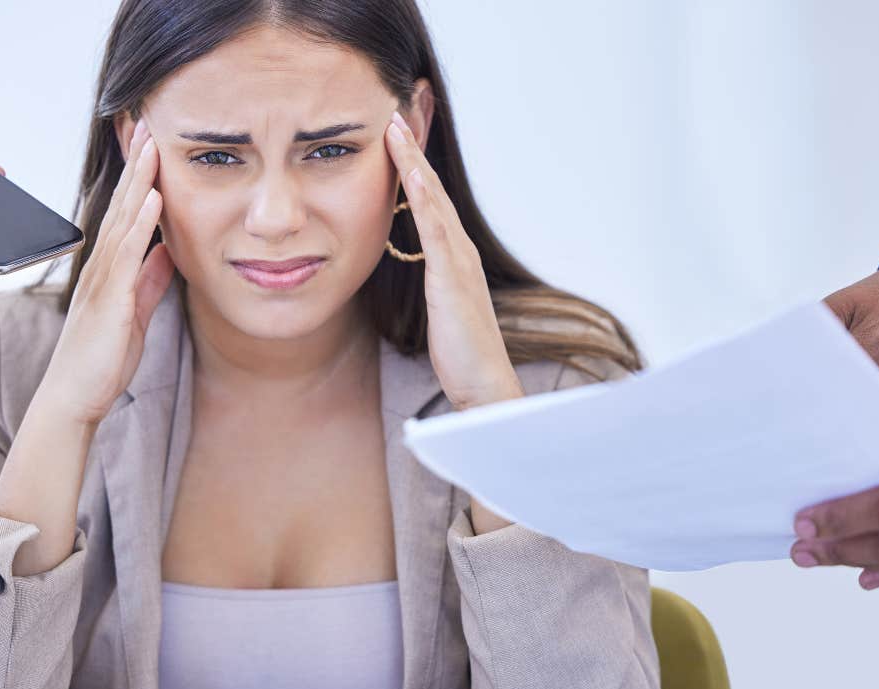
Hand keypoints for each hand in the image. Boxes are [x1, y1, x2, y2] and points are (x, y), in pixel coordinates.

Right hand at [44, 117, 174, 424]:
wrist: (74, 398)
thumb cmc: (101, 360)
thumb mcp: (134, 311)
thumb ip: (149, 280)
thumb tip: (167, 252)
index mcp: (109, 269)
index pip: (126, 214)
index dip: (140, 178)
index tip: (152, 145)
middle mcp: (101, 267)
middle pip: (122, 205)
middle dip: (136, 165)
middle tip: (148, 124)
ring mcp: (102, 280)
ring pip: (123, 219)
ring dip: (139, 181)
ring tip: (152, 145)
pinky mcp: (109, 299)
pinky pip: (125, 254)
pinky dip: (141, 223)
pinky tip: (153, 198)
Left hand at [382, 110, 523, 410]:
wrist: (484, 386)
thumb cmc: (462, 355)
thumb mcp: (440, 312)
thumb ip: (432, 287)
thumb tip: (421, 275)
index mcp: (453, 259)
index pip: (430, 204)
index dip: (412, 169)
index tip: (394, 137)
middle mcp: (460, 252)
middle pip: (433, 191)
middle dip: (414, 151)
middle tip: (396, 112)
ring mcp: (459, 262)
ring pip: (434, 201)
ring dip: (415, 163)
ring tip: (394, 129)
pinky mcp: (452, 279)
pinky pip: (437, 230)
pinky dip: (425, 200)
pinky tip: (413, 177)